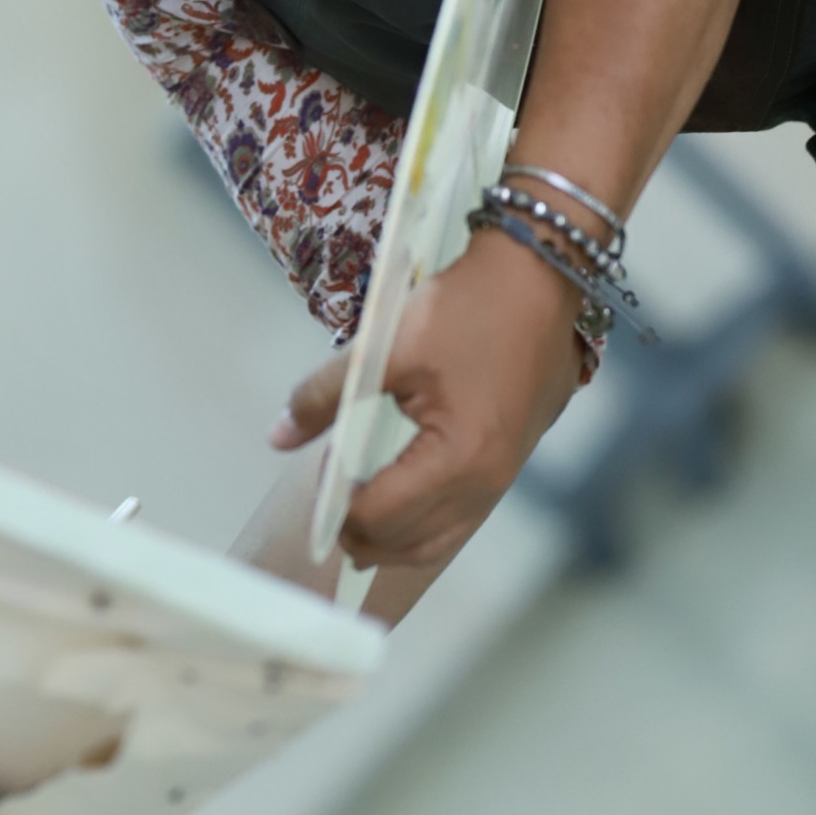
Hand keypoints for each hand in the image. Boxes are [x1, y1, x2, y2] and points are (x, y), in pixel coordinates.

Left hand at [270, 223, 585, 569]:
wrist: (538, 273)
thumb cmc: (465, 307)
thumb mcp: (383, 347)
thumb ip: (324, 395)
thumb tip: (277, 436)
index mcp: (458, 458)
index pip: (380, 514)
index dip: (337, 507)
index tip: (318, 477)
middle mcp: (489, 480)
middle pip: (411, 541)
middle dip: (363, 534)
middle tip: (327, 509)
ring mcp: (508, 474)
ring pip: (441, 538)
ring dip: (394, 538)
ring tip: (354, 517)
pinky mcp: (515, 458)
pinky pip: (464, 514)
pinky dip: (426, 520)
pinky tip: (401, 500)